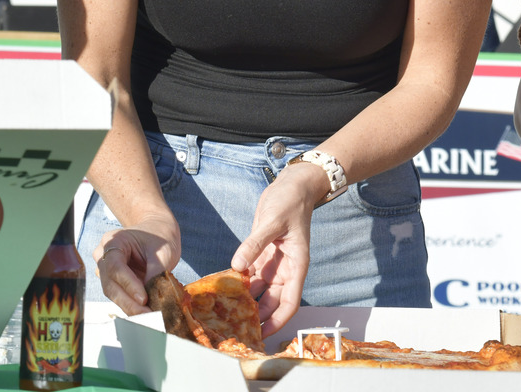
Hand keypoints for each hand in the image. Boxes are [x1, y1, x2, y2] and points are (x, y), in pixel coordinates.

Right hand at [91, 213, 180, 314]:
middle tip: (147, 316)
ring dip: (130, 307)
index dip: (129, 285)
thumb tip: (153, 298)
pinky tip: (145, 314)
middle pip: (110, 284)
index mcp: (113, 241)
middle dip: (129, 303)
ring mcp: (106, 270)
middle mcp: (104, 256)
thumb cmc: (159, 235)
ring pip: (113, 293)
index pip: (116, 267)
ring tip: (149, 318)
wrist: (156, 230)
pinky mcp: (113, 281)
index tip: (144, 299)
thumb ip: (156, 272)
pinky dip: (131, 305)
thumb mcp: (163, 250)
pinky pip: (119, 295)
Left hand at [230, 164, 323, 336]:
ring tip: (226, 314)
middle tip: (237, 329)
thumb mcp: (273, 221)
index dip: (278, 320)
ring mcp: (273, 263)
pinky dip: (239, 283)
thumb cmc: (291, 202)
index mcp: (296, 265)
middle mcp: (285, 269)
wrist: (292, 186)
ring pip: (259, 292)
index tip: (263, 334)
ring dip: (246, 302)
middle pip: (272, 302)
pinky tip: (223, 290)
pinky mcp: (262, 255)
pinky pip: (249, 276)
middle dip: (258, 317)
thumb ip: (255, 244)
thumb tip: (237, 265)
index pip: (290, 301)